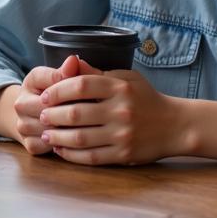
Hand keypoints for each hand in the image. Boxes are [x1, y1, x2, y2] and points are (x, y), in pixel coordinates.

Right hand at [13, 54, 87, 154]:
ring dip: (71, 131)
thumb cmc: (49, 91)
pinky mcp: (29, 145)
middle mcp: (20, 105)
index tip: (92, 95)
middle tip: (97, 116)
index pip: (55, 86)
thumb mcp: (56, 76)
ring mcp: (23, 127)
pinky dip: (66, 145)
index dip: (75, 93)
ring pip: (51, 131)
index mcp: (30, 82)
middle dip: (74, 114)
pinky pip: (50, 147)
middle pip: (52, 111)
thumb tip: (74, 60)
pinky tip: (79, 141)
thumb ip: (66, 71)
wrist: (31, 113)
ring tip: (90, 128)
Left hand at [37, 67, 183, 165]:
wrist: (176, 125)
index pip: (81, 85)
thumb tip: (71, 60)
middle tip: (40, 116)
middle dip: (53, 115)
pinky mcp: (124, 154)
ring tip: (46, 134)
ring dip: (58, 137)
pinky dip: (72, 155)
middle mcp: (120, 110)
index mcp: (119, 87)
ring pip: (80, 138)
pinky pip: (92, 157)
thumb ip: (97, 72)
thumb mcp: (126, 77)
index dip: (58, 90)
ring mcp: (122, 134)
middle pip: (76, 113)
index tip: (45, 95)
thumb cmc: (146, 98)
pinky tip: (60, 151)